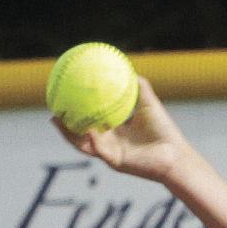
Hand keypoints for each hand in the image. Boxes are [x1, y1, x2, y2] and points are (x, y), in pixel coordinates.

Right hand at [51, 76, 193, 183]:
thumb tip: (126, 65)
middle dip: (64, 125)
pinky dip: (93, 140)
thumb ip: (137, 85)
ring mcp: (111, 154)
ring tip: (56, 121)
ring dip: (69, 134)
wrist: (175, 156)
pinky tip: (86, 129)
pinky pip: (100, 150)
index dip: (76, 111)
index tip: (64, 97)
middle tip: (51, 111)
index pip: (90, 121)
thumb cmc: (164, 130)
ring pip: (83, 145)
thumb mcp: (148, 102)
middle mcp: (110, 143)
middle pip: (80, 135)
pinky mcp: (116, 162)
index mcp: (115, 131)